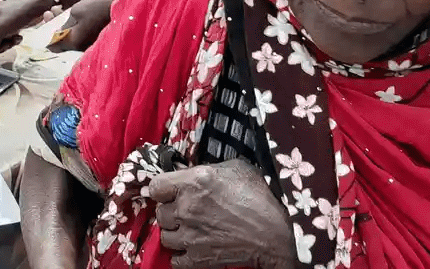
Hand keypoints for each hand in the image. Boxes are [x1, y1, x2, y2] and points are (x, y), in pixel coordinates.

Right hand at [0, 0, 51, 52]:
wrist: (35, 9)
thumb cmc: (17, 14)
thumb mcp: (1, 28)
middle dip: (0, 43)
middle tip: (6, 43)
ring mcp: (4, 22)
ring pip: (1, 39)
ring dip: (8, 43)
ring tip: (14, 40)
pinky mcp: (13, 26)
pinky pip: (9, 37)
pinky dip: (14, 39)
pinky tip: (19, 36)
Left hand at [47, 0, 115, 52]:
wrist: (121, 5)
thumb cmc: (96, 7)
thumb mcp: (75, 12)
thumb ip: (62, 24)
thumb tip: (55, 32)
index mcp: (73, 43)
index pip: (53, 46)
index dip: (46, 35)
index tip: (44, 22)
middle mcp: (81, 48)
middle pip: (61, 41)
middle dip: (53, 26)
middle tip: (49, 12)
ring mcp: (89, 44)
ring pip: (71, 36)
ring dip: (63, 24)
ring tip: (58, 9)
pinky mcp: (96, 38)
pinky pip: (80, 34)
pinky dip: (74, 26)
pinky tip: (72, 13)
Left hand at [148, 162, 296, 268]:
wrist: (274, 235)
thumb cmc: (259, 199)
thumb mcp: (237, 169)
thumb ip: (210, 169)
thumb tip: (195, 172)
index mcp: (193, 182)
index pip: (155, 187)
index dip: (163, 190)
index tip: (170, 192)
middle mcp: (186, 208)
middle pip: (160, 212)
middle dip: (171, 212)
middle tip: (186, 212)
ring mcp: (190, 235)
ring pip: (165, 236)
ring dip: (175, 233)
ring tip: (191, 230)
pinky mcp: (197, 259)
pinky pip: (175, 260)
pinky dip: (181, 256)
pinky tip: (193, 248)